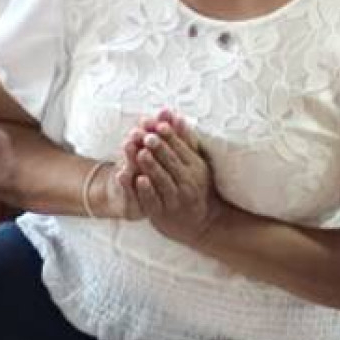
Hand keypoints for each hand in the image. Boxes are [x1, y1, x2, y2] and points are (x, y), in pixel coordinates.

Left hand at [122, 110, 221, 242]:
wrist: (200, 223)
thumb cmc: (195, 186)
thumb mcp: (194, 163)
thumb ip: (183, 140)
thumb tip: (176, 116)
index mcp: (195, 168)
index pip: (181, 149)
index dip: (169, 137)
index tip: (158, 125)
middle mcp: (187, 183)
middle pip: (172, 163)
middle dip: (159, 149)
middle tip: (147, 136)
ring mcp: (174, 199)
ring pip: (162, 181)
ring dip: (151, 166)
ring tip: (141, 153)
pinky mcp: (161, 212)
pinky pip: (153, 200)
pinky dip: (146, 190)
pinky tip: (138, 179)